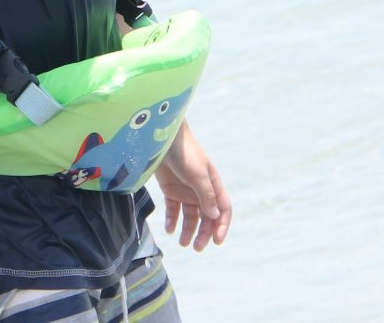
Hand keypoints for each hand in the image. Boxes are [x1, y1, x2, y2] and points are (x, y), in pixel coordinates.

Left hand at [153, 120, 231, 251]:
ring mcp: (185, 189)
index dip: (222, 226)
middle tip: (196, 247)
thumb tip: (214, 215)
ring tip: (183, 243)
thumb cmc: (183, 151)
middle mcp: (200, 189)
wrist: (161, 136)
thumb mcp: (197, 173)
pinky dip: (172, 220)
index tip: (217, 241)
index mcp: (212, 184)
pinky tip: (170, 230)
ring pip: (190, 216)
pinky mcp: (170, 188)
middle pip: (206, 217)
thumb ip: (205, 194)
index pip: (222, 209)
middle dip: (203, 233)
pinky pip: (173, 209)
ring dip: (188, 230)